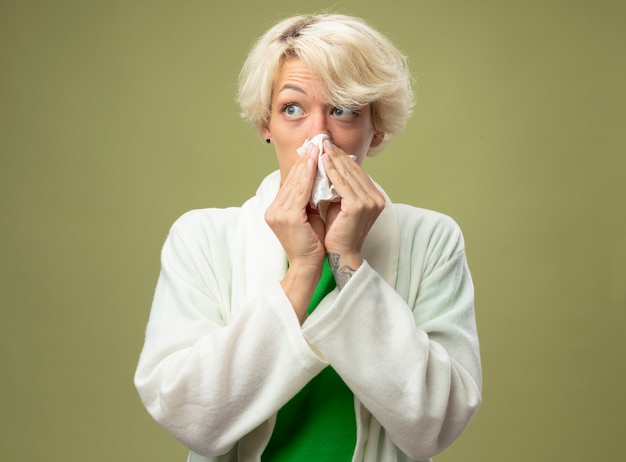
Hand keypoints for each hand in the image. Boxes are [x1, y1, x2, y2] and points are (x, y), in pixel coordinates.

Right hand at [265, 147, 325, 320]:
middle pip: (291, 179)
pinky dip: (308, 176)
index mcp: (276, 209)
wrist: (308, 266)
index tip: (313, 150)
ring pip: (296, 183)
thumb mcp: (308, 215)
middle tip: (316, 143)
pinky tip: (316, 164)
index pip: (290, 182)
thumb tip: (318, 176)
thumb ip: (308, 198)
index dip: (302, 165)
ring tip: (317, 149)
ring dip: (307, 164)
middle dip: (305, 160)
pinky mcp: (287, 217)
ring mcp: (278, 213)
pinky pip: (300, 192)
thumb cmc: (312, 242)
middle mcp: (273, 209)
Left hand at [321, 140, 385, 286]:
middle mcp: (376, 197)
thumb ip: (339, 188)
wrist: (341, 254)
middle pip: (353, 170)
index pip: (357, 172)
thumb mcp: (340, 204)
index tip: (328, 146)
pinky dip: (331, 171)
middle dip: (337, 154)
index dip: (342, 158)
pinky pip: (342, 184)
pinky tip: (322, 162)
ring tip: (321, 148)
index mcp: (375, 196)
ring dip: (333, 159)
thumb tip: (328, 166)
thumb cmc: (337, 231)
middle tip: (323, 141)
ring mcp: (370, 202)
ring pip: (347, 174)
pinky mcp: (359, 206)